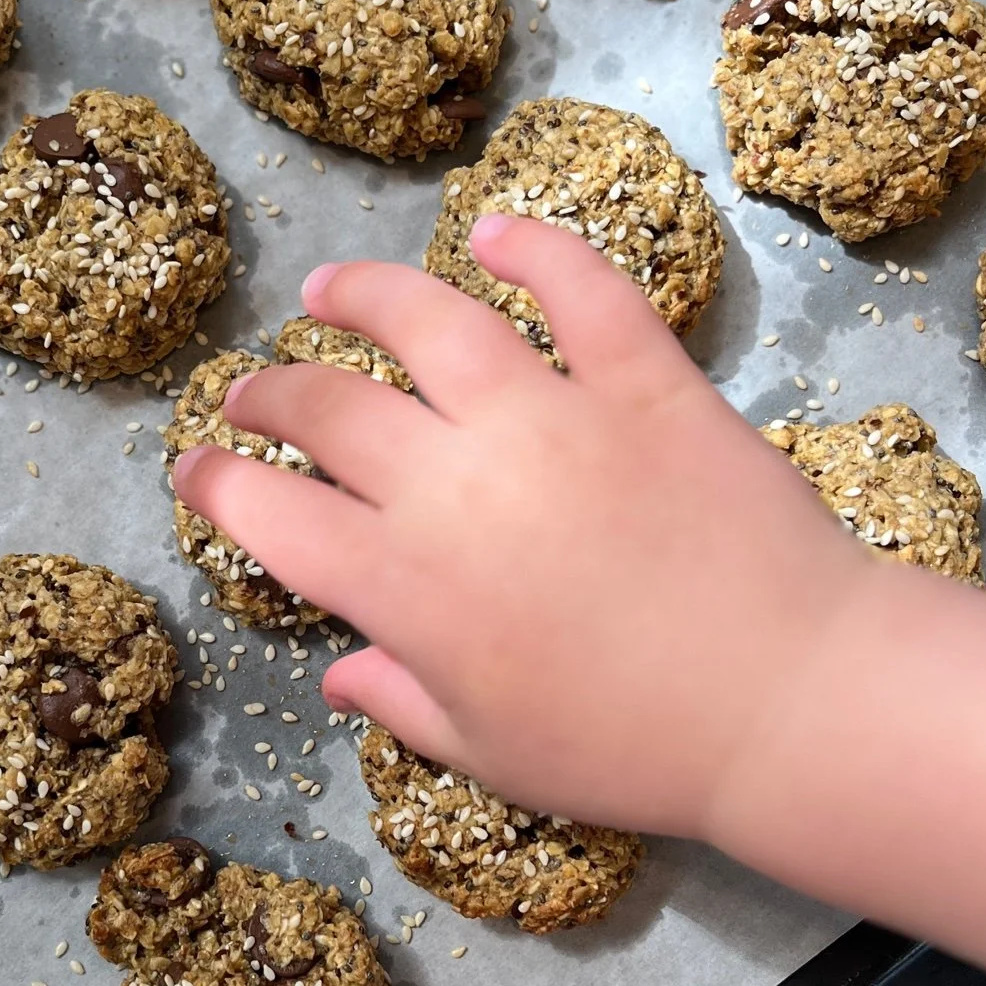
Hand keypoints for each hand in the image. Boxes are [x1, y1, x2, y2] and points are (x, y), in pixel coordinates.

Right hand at [170, 213, 874, 840]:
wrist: (789, 701)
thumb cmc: (632, 750)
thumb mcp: (493, 753)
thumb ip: (404, 699)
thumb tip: (339, 672)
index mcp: (404, 585)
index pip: (269, 515)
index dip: (215, 487)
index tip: (196, 471)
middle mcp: (455, 482)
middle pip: (327, 405)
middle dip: (268, 391)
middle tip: (253, 389)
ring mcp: (550, 416)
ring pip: (428, 319)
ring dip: (363, 293)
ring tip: (328, 288)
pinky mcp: (643, 380)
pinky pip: (580, 290)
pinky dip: (532, 249)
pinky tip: (493, 232)